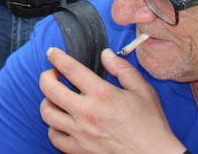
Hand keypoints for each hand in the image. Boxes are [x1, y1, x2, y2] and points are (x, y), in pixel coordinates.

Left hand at [38, 47, 181, 153]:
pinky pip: (54, 137)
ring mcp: (81, 133)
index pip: (70, 69)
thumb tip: (105, 54)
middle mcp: (87, 113)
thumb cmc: (151, 126)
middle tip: (52, 75)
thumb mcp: (143, 92)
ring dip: (48, 101)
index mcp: (102, 95)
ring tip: (57, 98)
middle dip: (46, 76)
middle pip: (49, 88)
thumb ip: (123, 69)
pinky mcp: (79, 150)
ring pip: (47, 113)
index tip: (52, 53)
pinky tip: (62, 122)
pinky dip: (54, 128)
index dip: (57, 57)